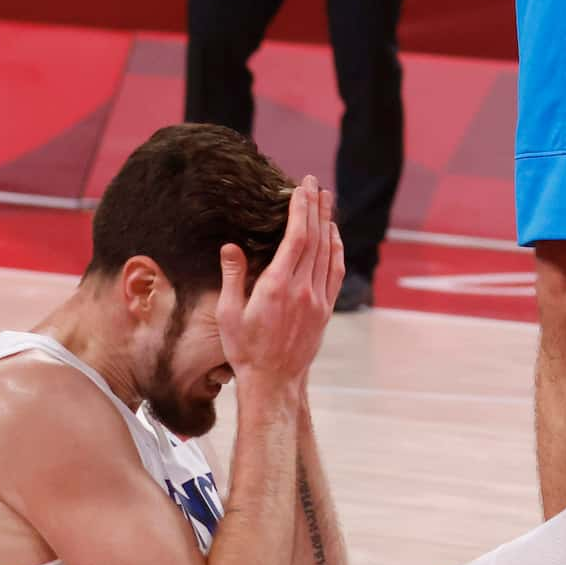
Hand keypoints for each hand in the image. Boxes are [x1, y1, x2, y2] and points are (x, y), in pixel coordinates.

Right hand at [216, 176, 342, 390]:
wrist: (274, 381)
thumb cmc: (245, 349)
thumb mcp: (228, 314)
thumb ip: (232, 277)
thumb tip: (230, 246)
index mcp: (276, 287)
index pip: (295, 238)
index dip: (300, 210)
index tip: (300, 189)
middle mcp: (302, 289)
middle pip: (314, 238)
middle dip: (315, 207)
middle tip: (314, 183)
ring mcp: (317, 299)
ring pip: (328, 252)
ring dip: (328, 223)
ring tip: (327, 200)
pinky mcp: (325, 309)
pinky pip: (335, 272)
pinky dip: (337, 249)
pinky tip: (334, 235)